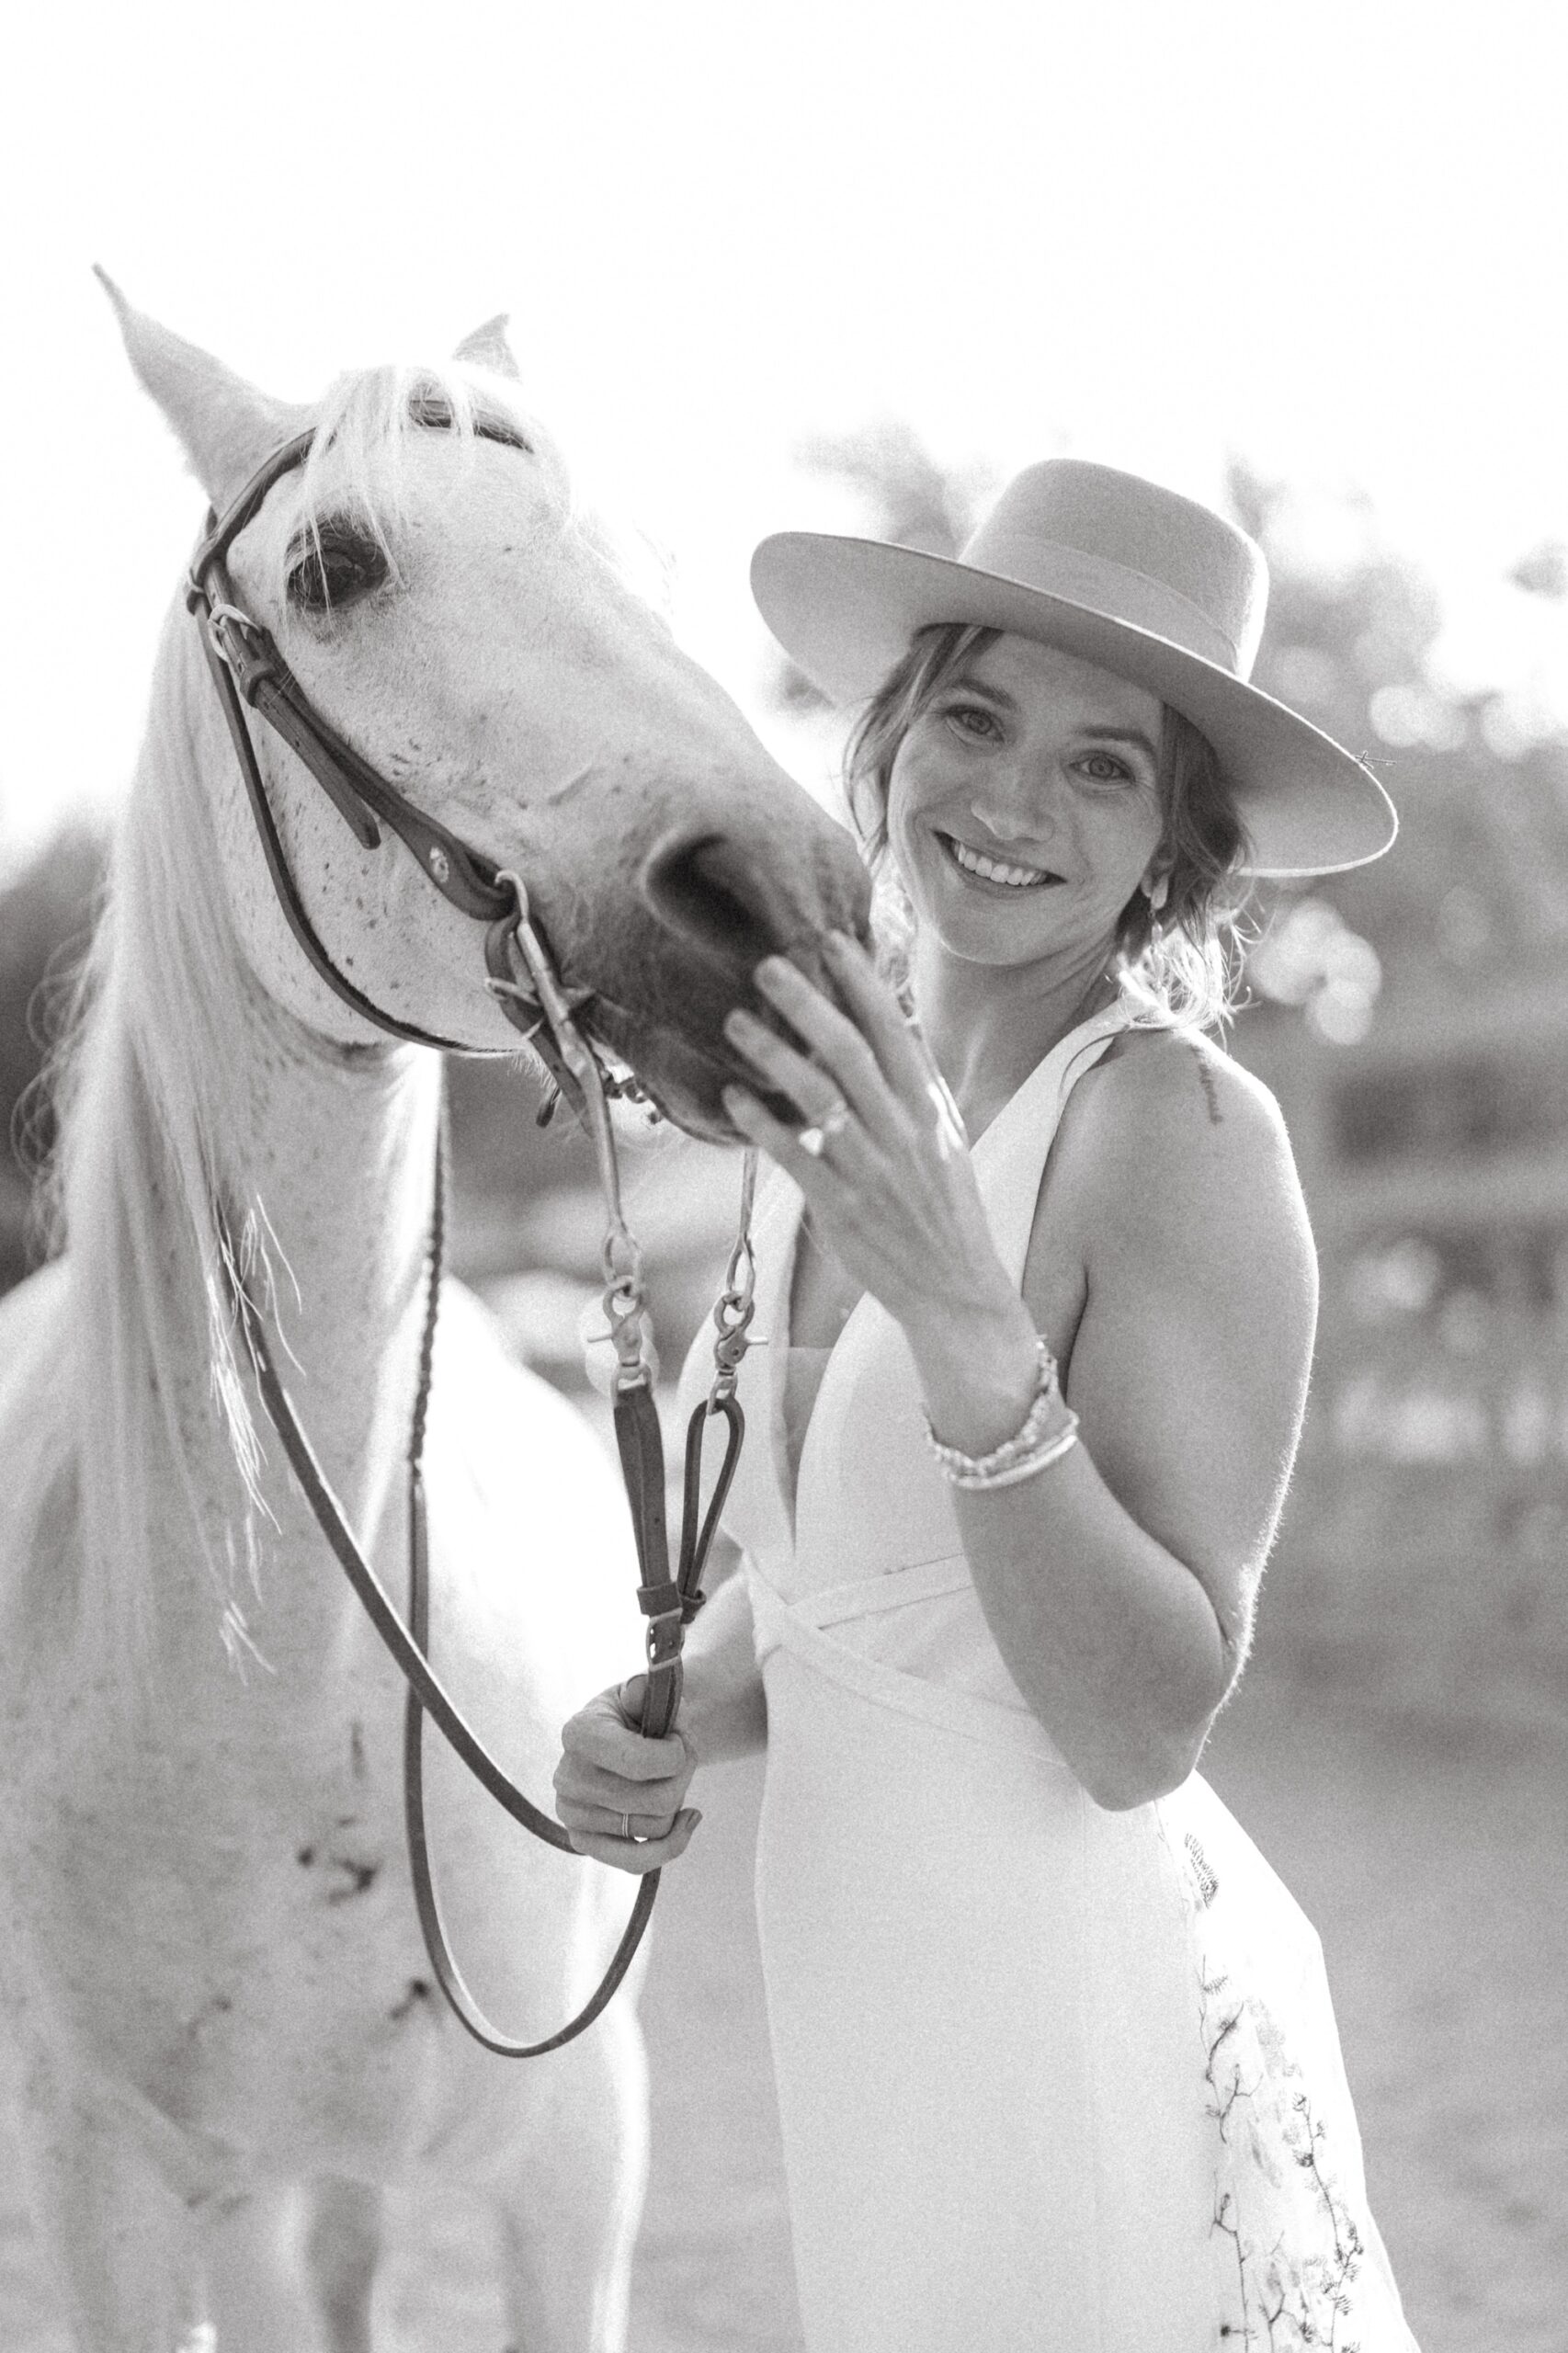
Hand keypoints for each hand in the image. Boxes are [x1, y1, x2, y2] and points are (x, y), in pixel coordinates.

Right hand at [553, 1676, 701, 1875]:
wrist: (621, 1737)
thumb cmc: (636, 1715)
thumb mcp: (641, 1693)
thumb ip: (644, 1690)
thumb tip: (641, 1689)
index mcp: (578, 1733)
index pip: (635, 1762)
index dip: (674, 1756)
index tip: (681, 1740)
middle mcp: (567, 1777)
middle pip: (654, 1800)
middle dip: (683, 1776)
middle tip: (684, 1756)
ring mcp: (571, 1814)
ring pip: (654, 1827)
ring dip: (677, 1802)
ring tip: (671, 1778)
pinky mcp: (582, 1843)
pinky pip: (637, 1861)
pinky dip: (671, 1844)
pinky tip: (687, 1820)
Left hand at [720, 933, 1019, 1351]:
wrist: (957, 1289)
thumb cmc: (945, 1210)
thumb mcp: (943, 1139)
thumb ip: (913, 1087)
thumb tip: (889, 1028)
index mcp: (929, 1109)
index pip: (896, 1031)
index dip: (862, 984)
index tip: (831, 942)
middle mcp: (903, 1132)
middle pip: (850, 1052)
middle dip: (807, 1004)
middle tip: (768, 966)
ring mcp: (872, 1169)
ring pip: (818, 1098)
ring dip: (774, 1054)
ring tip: (737, 1022)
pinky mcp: (842, 1208)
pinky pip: (795, 1156)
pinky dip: (763, 1124)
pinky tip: (734, 1096)